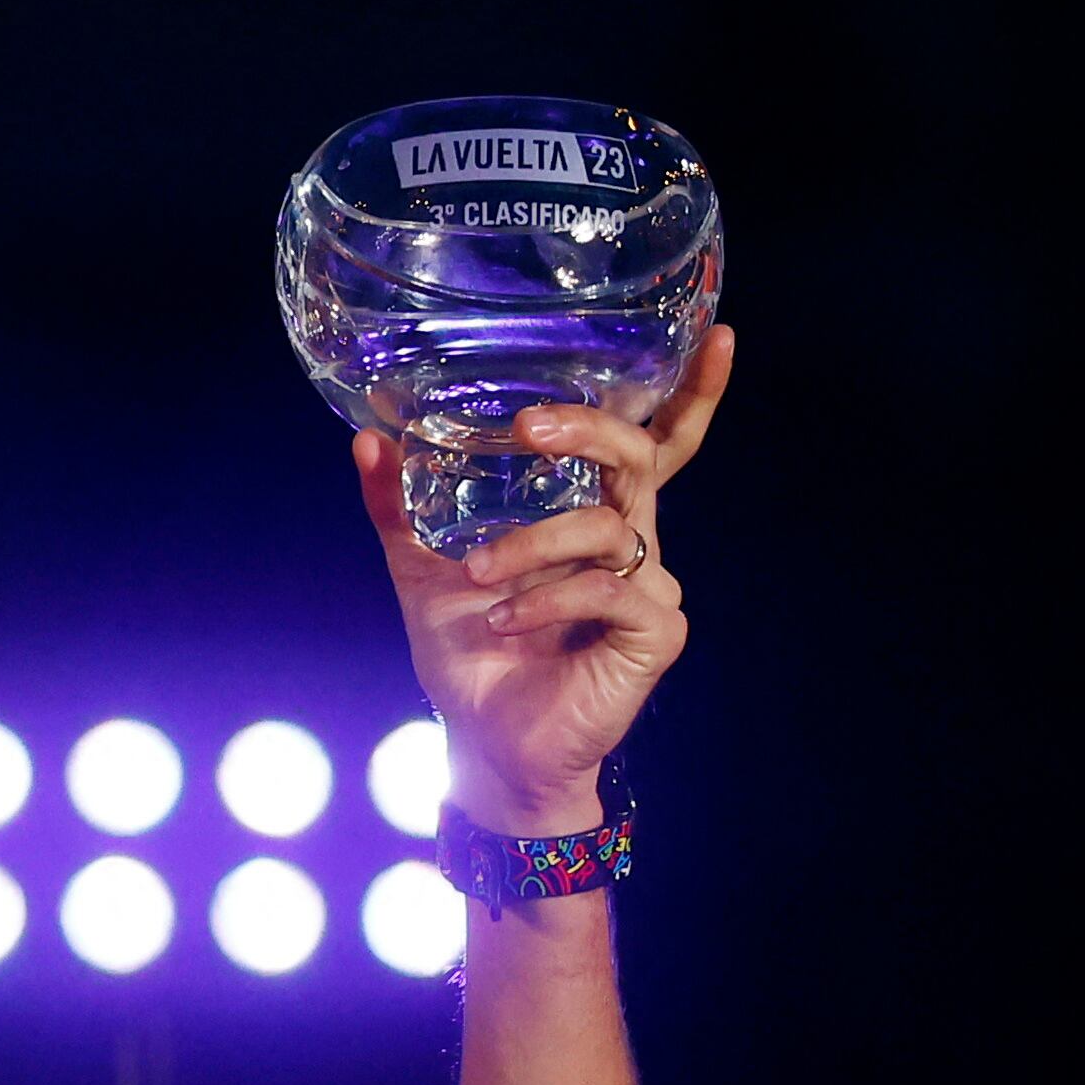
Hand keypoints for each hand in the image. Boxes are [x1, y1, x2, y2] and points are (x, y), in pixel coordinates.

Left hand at [352, 328, 733, 835]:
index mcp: (593, 517)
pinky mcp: (654, 634)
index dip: (692, 392)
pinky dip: (546, 599)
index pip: (654, 442)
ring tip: (475, 578)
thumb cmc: (472, 659)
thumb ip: (400, 508)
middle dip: (586, 429)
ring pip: (606, 527)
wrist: (487, 750)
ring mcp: (650, 588)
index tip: (717, 333)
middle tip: (527, 427)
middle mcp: (633, 542)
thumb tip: (368, 438)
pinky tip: (501, 620)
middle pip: (638, 457)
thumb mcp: (423, 571)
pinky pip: (604, 591)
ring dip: (531, 544)